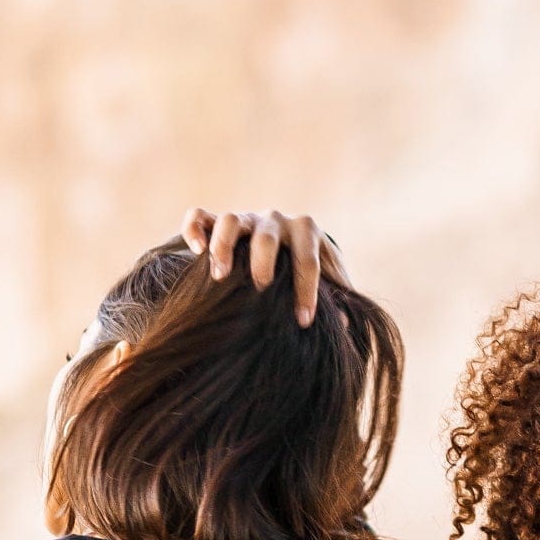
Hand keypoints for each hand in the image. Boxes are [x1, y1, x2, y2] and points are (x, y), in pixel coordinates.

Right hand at [183, 204, 327, 328]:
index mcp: (306, 231)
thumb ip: (339, 298)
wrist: (290, 242)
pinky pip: (200, 216)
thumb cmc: (310, 268)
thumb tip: (345, 323)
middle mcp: (275, 220)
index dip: (307, 291)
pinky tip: (196, 251)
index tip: (303, 320)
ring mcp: (246, 219)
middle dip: (263, 261)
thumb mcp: (330, 278)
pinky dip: (195, 228)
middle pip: (267, 235)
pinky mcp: (219, 221)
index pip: (308, 259)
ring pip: (232, 220)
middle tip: (261, 287)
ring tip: (220, 276)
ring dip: (225, 245)